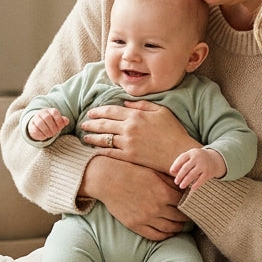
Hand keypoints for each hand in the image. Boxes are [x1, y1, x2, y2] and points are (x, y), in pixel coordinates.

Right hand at [26, 108, 68, 140]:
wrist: (39, 125)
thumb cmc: (52, 124)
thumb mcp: (58, 122)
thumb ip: (63, 121)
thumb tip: (66, 121)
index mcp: (50, 111)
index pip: (55, 112)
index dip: (59, 121)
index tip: (60, 127)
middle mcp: (42, 113)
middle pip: (47, 117)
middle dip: (52, 127)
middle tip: (55, 133)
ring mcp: (36, 118)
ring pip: (40, 123)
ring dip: (47, 131)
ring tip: (50, 135)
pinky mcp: (31, 125)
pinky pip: (35, 129)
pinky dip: (41, 134)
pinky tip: (45, 136)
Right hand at [81, 156, 187, 240]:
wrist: (108, 179)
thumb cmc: (131, 172)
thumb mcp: (153, 172)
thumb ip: (170, 182)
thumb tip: (185, 189)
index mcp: (163, 192)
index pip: (184, 203)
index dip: (190, 204)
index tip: (192, 205)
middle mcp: (157, 207)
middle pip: (179, 218)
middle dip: (186, 217)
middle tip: (189, 216)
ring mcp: (146, 218)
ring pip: (169, 228)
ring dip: (177, 228)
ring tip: (180, 225)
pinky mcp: (135, 225)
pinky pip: (155, 235)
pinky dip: (164, 235)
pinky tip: (168, 232)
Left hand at [82, 100, 199, 171]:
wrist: (179, 153)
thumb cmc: (173, 131)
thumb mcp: (161, 111)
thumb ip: (142, 105)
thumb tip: (126, 104)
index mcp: (136, 115)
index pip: (111, 111)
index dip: (98, 111)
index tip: (91, 112)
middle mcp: (129, 128)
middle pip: (104, 124)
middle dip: (91, 123)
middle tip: (83, 124)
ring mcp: (128, 143)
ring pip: (104, 139)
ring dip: (92, 137)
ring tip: (85, 137)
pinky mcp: (129, 157)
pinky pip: (110, 153)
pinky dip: (100, 151)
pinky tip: (95, 150)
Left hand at [170, 147, 226, 190]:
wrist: (214, 159)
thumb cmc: (196, 159)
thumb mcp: (189, 157)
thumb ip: (180, 163)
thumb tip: (172, 172)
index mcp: (191, 153)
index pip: (182, 158)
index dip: (175, 165)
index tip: (171, 172)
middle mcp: (197, 158)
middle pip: (186, 168)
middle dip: (180, 176)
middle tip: (176, 182)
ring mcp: (203, 165)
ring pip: (192, 174)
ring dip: (186, 181)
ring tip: (181, 186)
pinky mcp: (208, 173)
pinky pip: (201, 180)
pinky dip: (196, 185)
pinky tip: (192, 189)